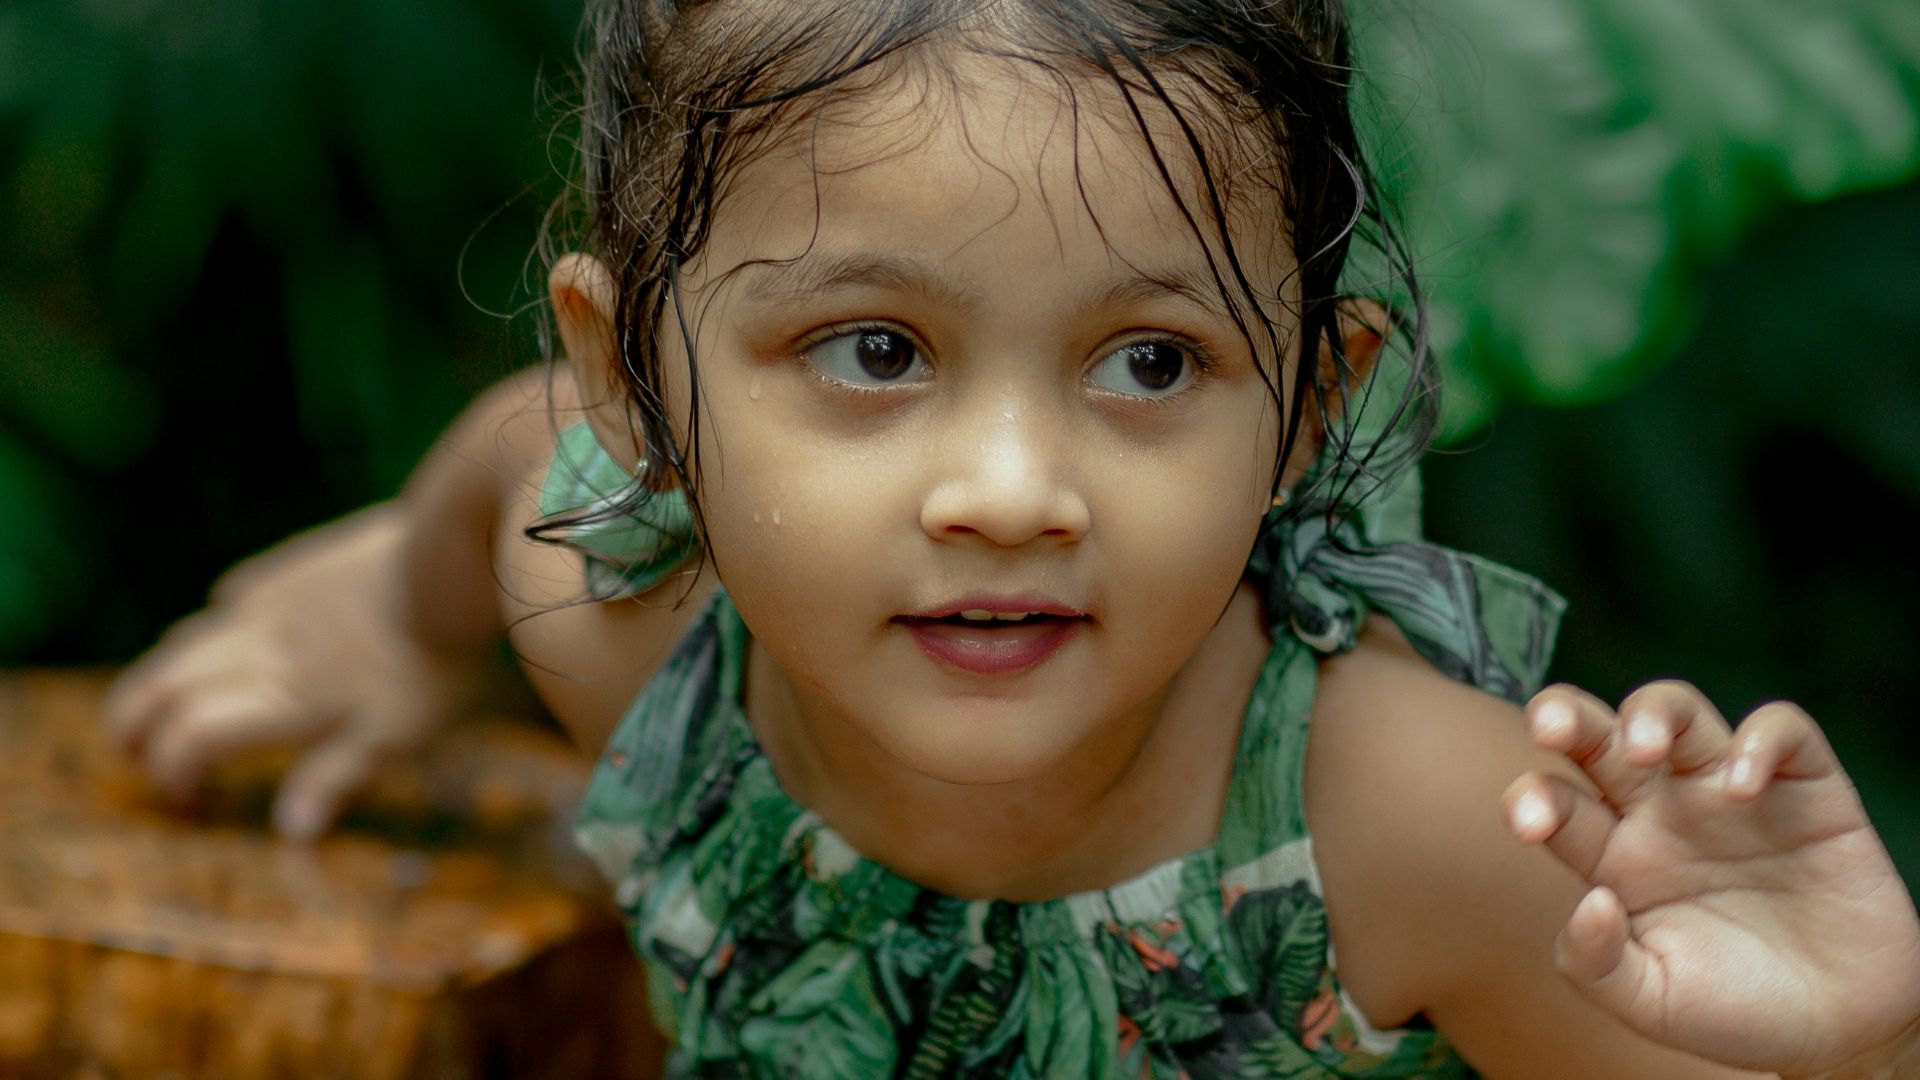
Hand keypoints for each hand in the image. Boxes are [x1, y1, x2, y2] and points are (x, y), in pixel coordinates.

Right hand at [104, 505, 504, 839]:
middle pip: (172, 684)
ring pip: (194, 637)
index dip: (174, 766)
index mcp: (283, 700)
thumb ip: (335, 777)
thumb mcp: (395, 735)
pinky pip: (238, 592)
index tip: (183, 793)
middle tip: (126, 748)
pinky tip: (223, 617)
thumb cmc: (431, 661)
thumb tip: (289, 830)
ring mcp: (276, 602)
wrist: (450, 562)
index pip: (196, 735)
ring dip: (162, 672)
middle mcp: (262, 649)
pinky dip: (217, 617)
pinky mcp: (298, 566)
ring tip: (157, 695)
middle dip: (137, 721)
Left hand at [1503, 681, 1919, 1076]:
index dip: (1530, 798)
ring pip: (1678, 711)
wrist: (1840, 1029)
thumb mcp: (1650, 1002)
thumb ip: (1597, 962)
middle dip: (1563, 714)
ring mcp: (1726, 792)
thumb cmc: (1732, 1010)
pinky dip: (1761, 742)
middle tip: (1547, 726)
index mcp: (1611, 854)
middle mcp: (1659, 810)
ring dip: (1653, 712)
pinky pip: (1782, 730)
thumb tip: (1588, 902)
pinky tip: (1744, 789)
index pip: (1554, 800)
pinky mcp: (1805, 788)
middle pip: (1597, 734)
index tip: (1529, 825)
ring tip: (1645, 751)